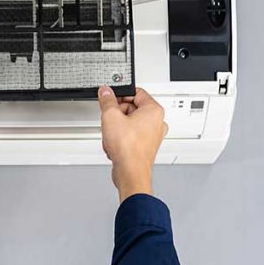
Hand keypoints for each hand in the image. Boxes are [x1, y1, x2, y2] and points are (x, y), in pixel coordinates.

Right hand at [98, 86, 167, 201]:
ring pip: (129, 123)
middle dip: (117, 114)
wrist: (130, 172)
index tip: (110, 98)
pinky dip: (120, 138)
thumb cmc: (128, 148)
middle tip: (109, 120)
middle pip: (132, 108)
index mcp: (154, 110)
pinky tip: (115, 144)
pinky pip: (130, 135)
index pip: (136, 92)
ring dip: (117, 127)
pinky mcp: (145, 146)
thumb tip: (106, 92)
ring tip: (112, 135)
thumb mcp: (111, 117)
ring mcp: (152, 135)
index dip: (120, 94)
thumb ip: (107, 101)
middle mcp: (157, 122)